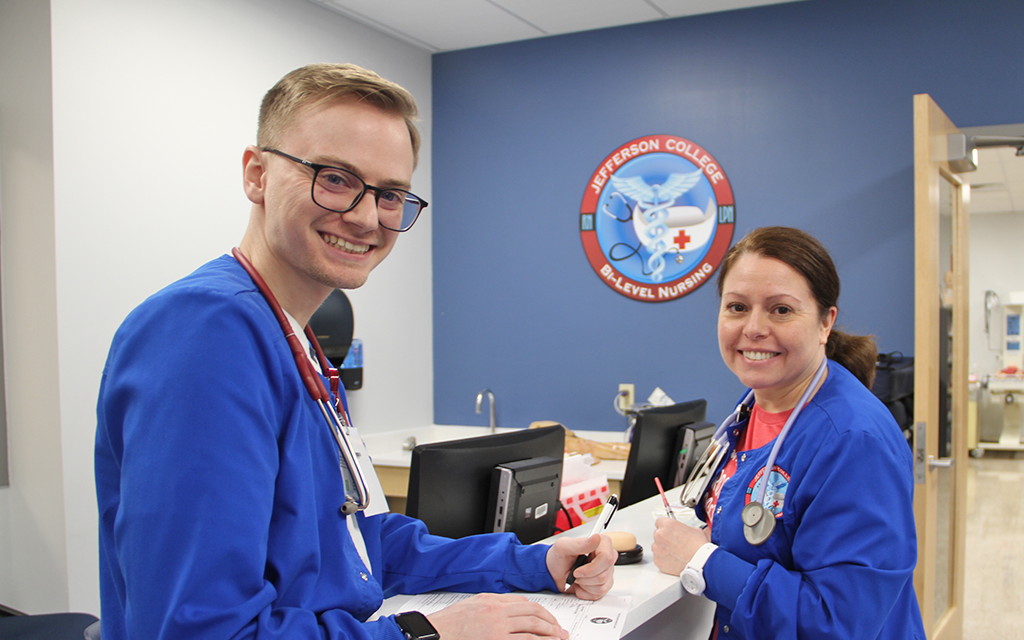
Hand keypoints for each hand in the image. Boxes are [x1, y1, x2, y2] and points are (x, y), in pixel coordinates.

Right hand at [426, 593, 566, 639]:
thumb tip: (510, 611)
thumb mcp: (472, 606)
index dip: (540, 611)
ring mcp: (498, 627)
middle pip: (533, 613)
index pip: (524, 603)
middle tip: (560, 631)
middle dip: (551, 622)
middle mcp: (497, 611)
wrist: (434, 633)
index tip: (548, 619)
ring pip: (533, 626)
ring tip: (559, 639)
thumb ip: (491, 606)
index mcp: (492, 600)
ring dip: (550, 633)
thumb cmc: (449, 623)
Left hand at [545, 533, 615, 599]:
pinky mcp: (605, 584)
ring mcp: (607, 572)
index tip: (577, 571)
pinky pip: (599, 594)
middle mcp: (607, 557)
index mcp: (601, 544)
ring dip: (584, 584)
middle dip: (584, 578)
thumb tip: (596, 538)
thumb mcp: (564, 547)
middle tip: (574, 573)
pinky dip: (585, 591)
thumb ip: (580, 543)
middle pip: (603, 574)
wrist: (554, 572)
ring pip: (602, 586)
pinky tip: (580, 584)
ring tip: (576, 577)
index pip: (607, 558)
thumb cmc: (559, 558)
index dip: (591, 568)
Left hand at [651, 517, 711, 575]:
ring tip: (676, 553)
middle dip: (665, 538)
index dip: (666, 527)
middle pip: (658, 534)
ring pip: (657, 546)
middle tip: (675, 543)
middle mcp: (659, 535)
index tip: (670, 531)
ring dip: (664, 549)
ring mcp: (657, 548)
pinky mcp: (658, 560)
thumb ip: (682, 528)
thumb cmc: (699, 547)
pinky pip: (658, 557)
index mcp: (667, 525)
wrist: (701, 562)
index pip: (660, 522)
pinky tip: (674, 559)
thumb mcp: (694, 529)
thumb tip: (682, 530)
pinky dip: (664, 559)